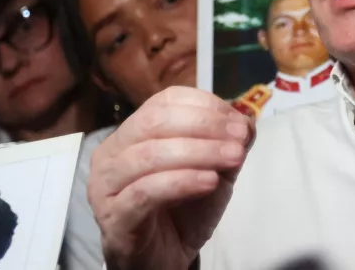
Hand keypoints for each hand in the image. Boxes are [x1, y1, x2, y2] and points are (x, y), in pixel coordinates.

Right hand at [88, 87, 254, 269]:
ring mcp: (106, 185)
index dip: (204, 106)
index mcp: (131, 133)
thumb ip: (226, 145)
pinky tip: (209, 181)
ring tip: (233, 158)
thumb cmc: (180, 213)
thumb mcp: (213, 172)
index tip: (239, 121)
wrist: (162, 261)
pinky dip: (182, 181)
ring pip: (149, 155)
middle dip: (204, 125)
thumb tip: (248, 120)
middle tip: (239, 137)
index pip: (163, 102)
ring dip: (199, 152)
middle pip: (154, 122)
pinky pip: (146, 191)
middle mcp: (111, 154)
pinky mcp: (114, 216)